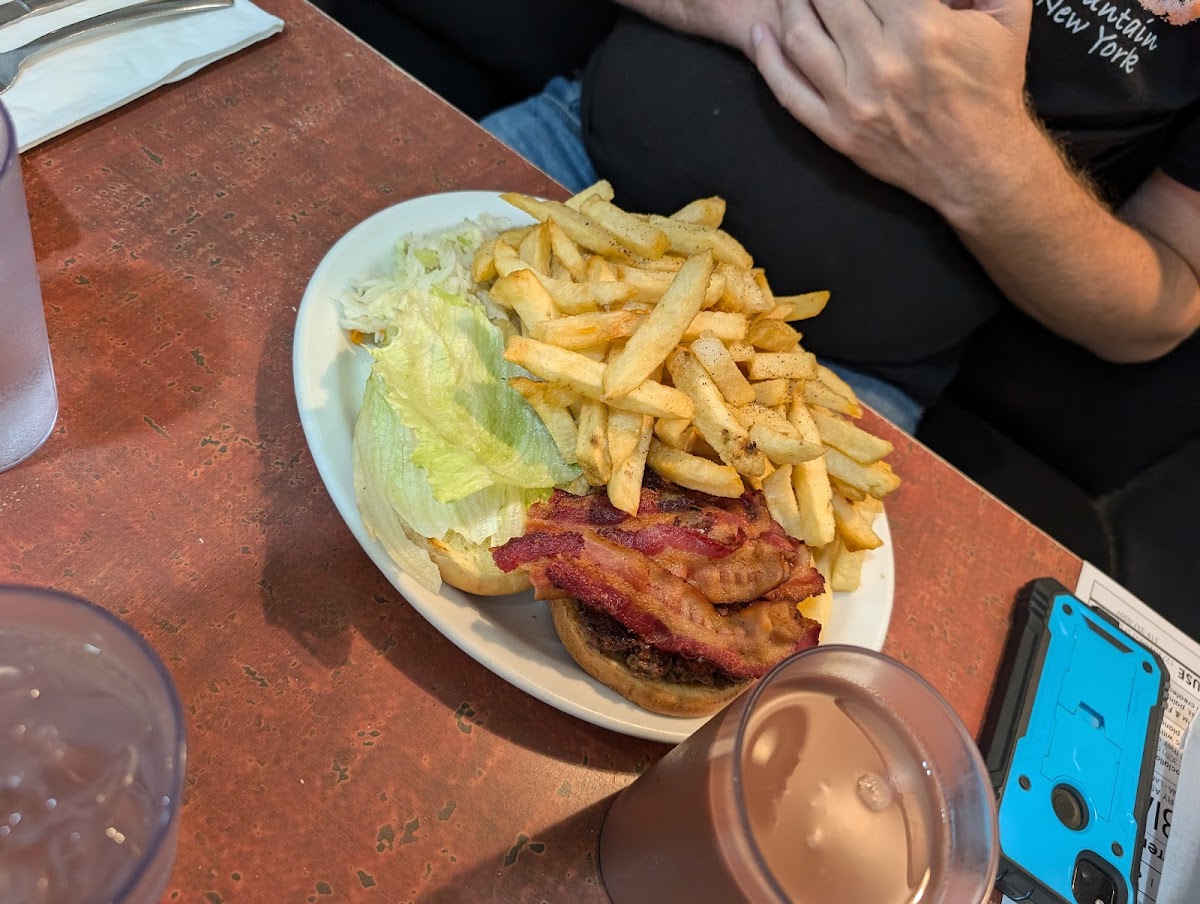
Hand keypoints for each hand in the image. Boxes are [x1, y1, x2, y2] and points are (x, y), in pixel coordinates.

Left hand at [750, 0, 1038, 221]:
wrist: (979, 165)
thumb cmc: (992, 87)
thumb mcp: (1008, 17)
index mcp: (922, 27)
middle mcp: (882, 62)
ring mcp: (853, 100)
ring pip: (800, 36)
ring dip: (789, 3)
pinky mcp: (836, 130)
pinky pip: (787, 91)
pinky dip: (766, 58)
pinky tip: (761, 32)